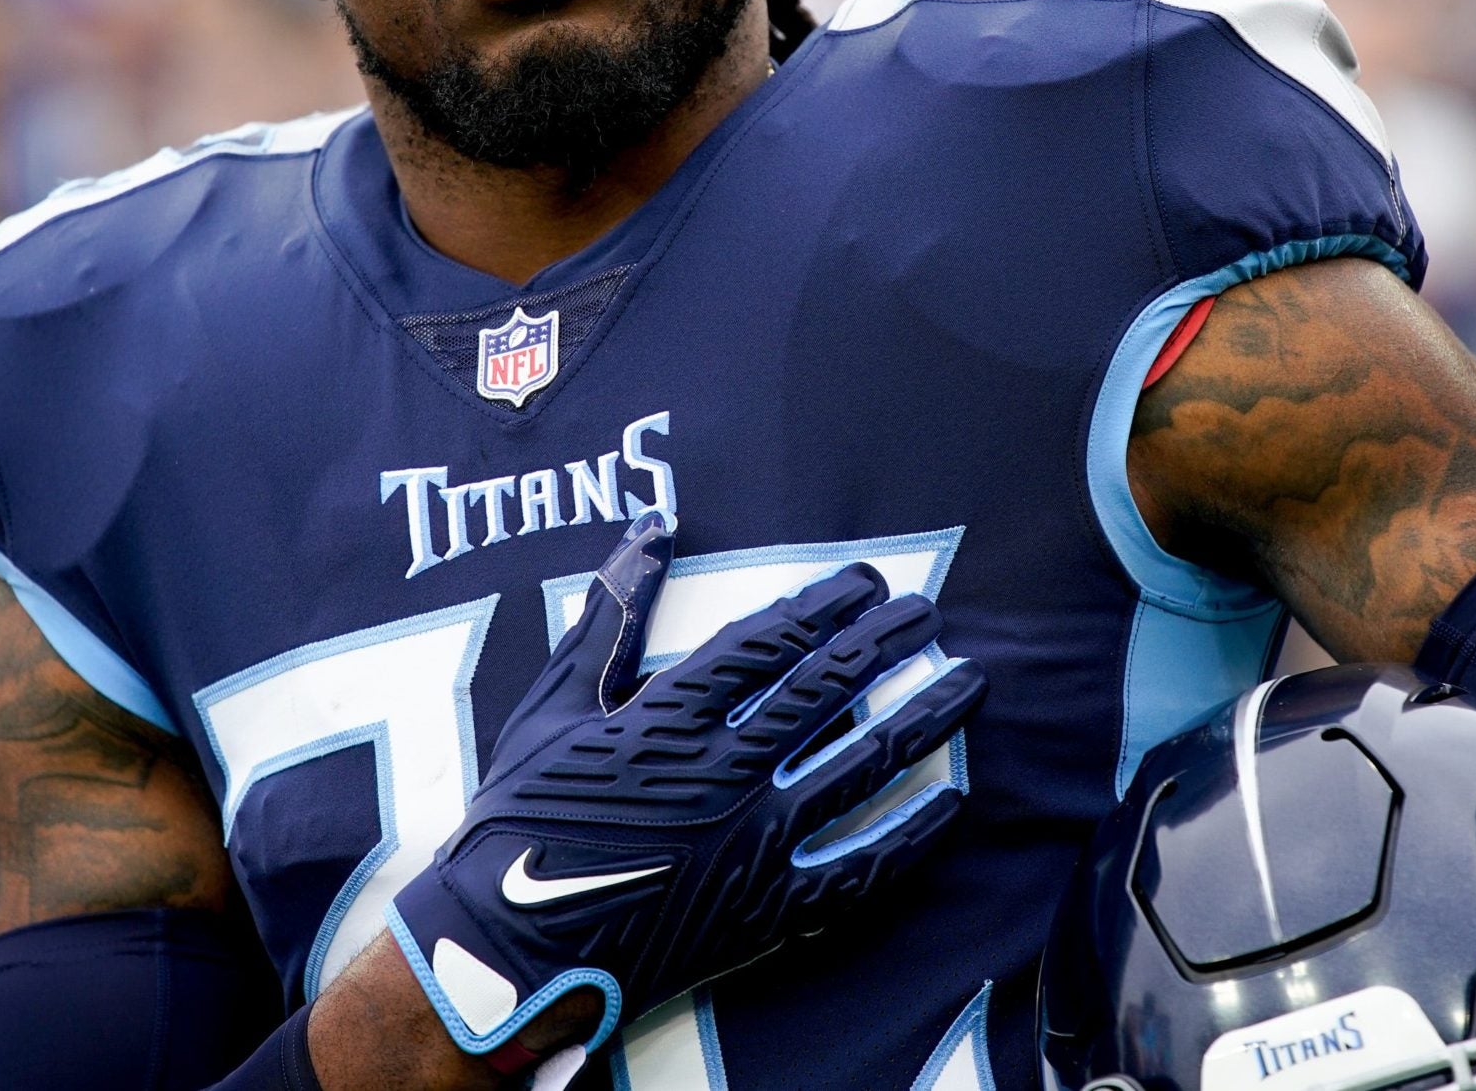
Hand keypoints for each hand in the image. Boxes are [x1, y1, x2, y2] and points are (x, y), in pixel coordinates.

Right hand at [385, 516, 985, 1057]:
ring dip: (921, 719)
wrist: (507, 947)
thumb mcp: (554, 703)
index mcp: (670, 715)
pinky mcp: (767, 908)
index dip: (829, 604)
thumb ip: (610, 615)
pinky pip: (858, 870)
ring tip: (969, 683)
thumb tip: (654, 527)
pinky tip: (951, 802)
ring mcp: (752, 841)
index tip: (868, 581)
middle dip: (887, 643)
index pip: (773, 640)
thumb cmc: (521, 816)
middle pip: (829, 688)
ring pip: (861, 767)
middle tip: (927, 613)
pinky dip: (911, 835)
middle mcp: (723, 769)